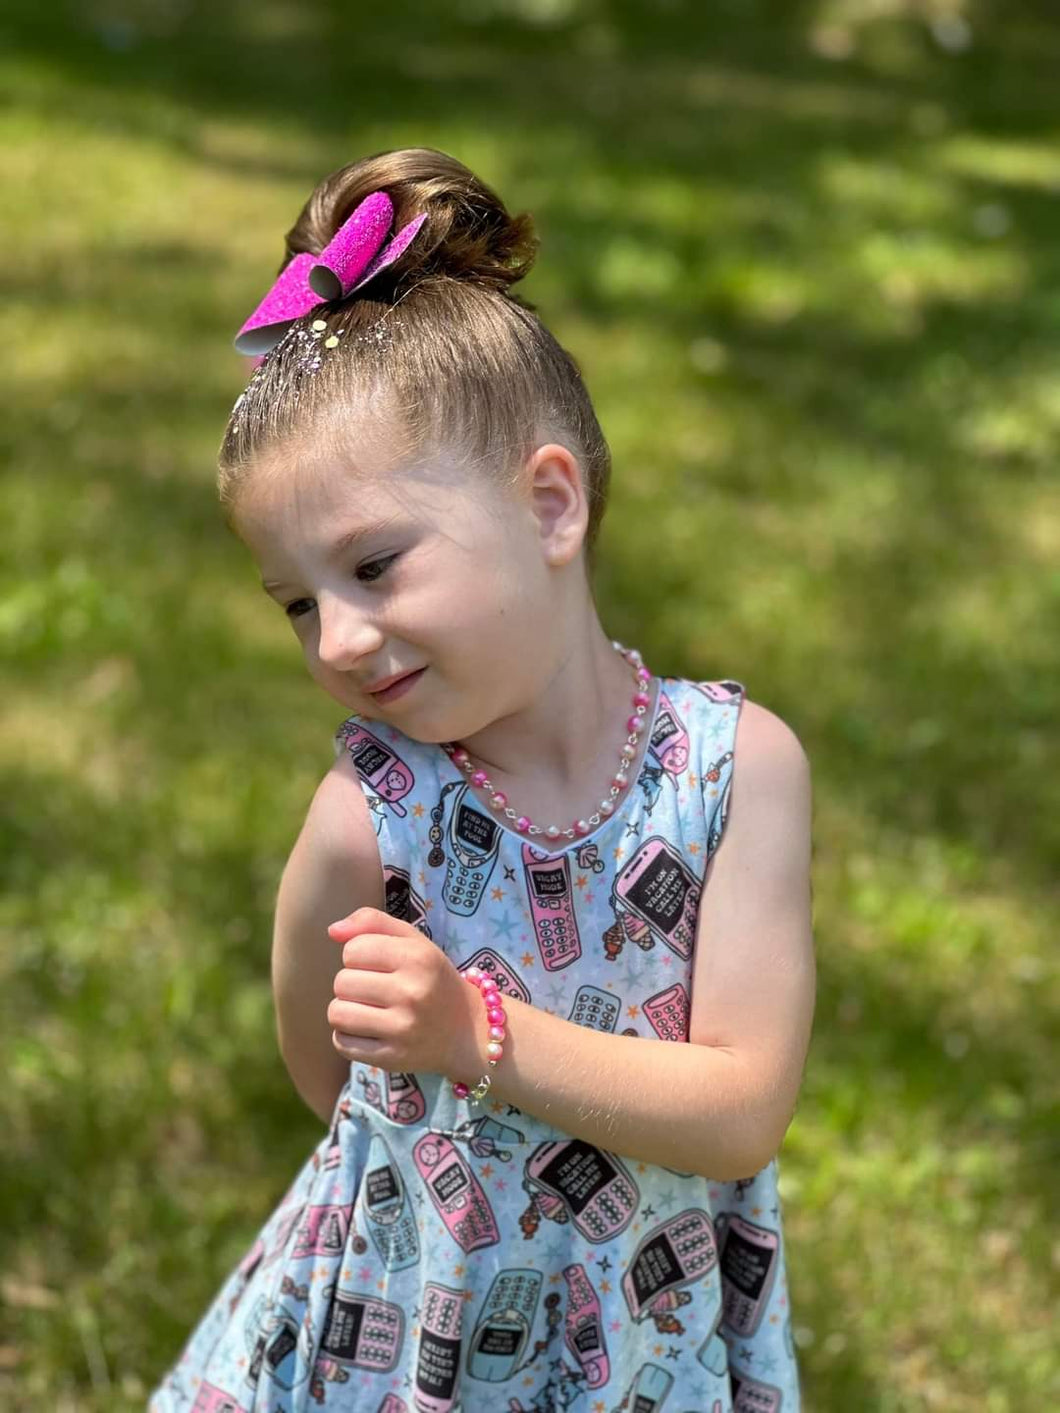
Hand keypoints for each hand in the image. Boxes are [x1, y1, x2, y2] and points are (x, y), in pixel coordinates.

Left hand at [326, 906, 477, 1077]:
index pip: (352, 950)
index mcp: (418, 957)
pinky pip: (342, 1043)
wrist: (467, 1031)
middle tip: (376, 990)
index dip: (359, 955)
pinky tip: (369, 1031)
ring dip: (346, 1010)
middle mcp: (411, 992)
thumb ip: (373, 923)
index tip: (378, 965)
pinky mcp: (391, 1058)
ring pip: (337, 1013)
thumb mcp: (414, 941)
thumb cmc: (433, 979)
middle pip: (341, 982)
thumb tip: (332, 931)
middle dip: (352, 983)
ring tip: (368, 1010)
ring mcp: (402, 1029)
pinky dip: (348, 1036)